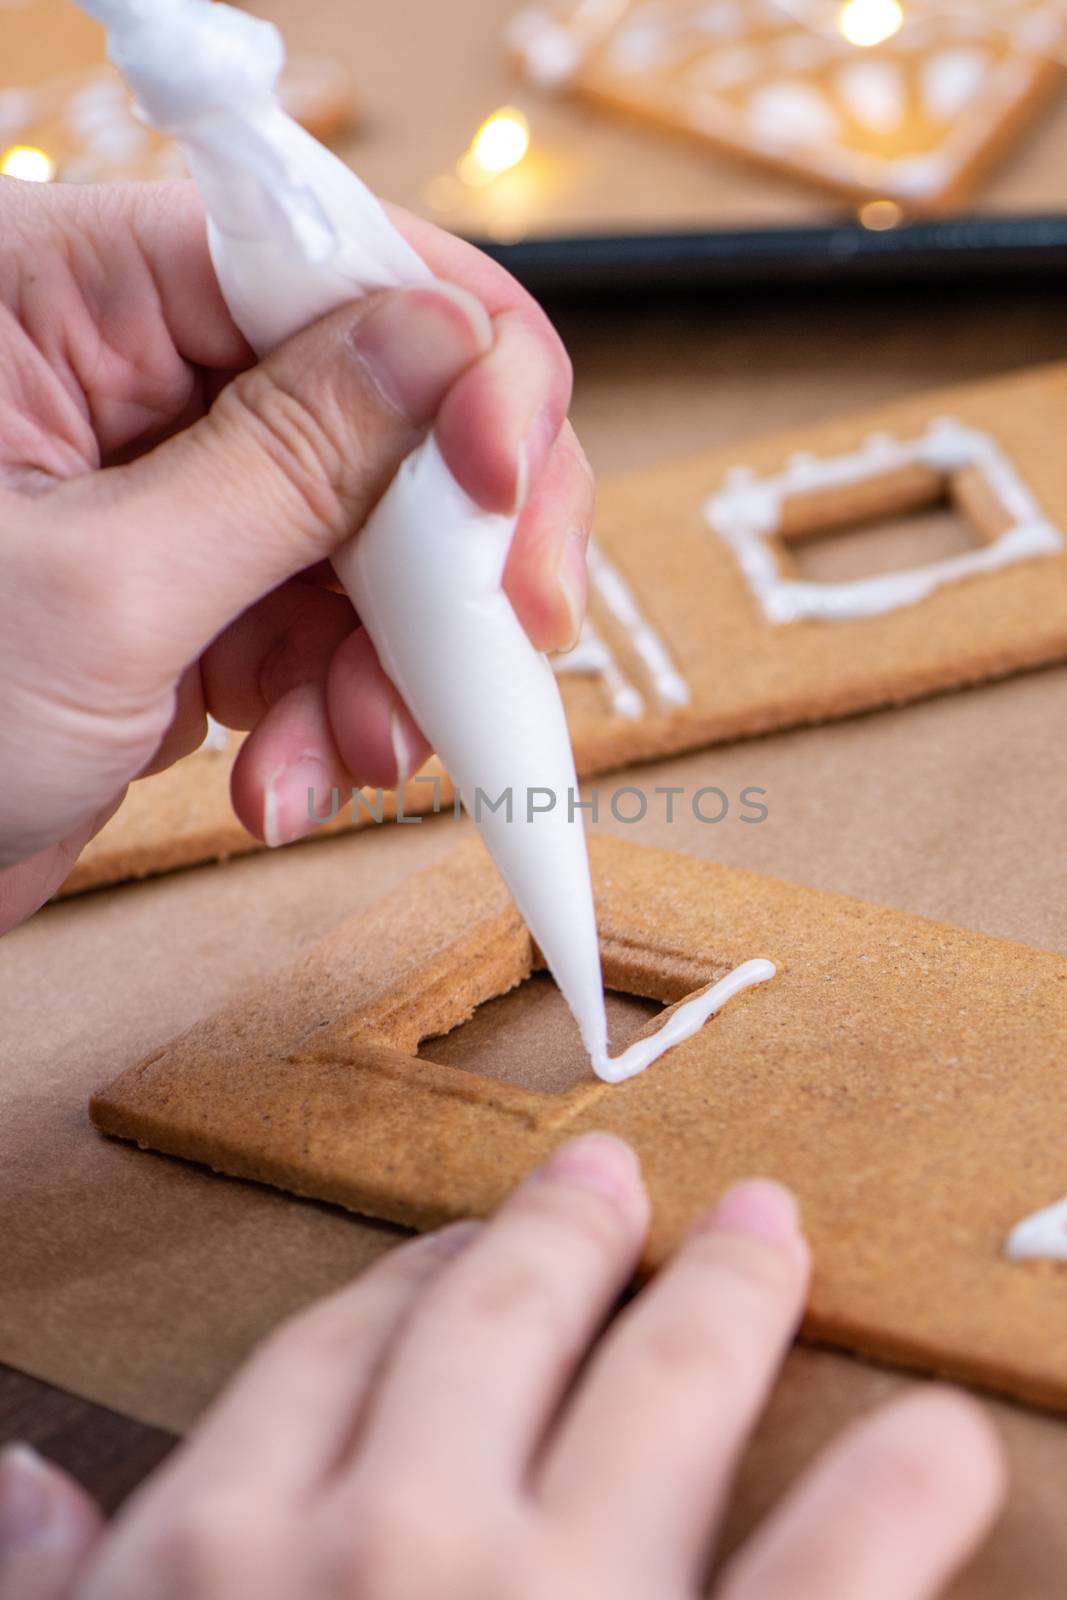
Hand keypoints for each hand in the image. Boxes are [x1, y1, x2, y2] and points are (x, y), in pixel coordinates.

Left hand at [0, 177, 593, 931]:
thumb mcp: (104, 596)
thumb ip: (288, 466)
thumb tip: (448, 344)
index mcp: (69, 295)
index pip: (329, 259)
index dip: (460, 362)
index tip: (506, 493)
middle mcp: (126, 368)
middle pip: (384, 401)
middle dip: (446, 549)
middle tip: (504, 640)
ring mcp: (168, 483)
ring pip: (372, 537)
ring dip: (390, 666)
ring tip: (344, 760)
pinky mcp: (193, 584)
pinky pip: (326, 623)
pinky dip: (335, 710)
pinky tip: (283, 780)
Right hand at [0, 1135, 1002, 1599]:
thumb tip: (19, 1484)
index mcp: (224, 1556)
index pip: (337, 1353)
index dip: (412, 1281)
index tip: (466, 1241)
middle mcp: (389, 1550)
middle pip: (500, 1325)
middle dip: (569, 1235)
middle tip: (624, 1175)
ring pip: (666, 1389)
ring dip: (733, 1294)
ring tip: (771, 1230)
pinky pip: (832, 1582)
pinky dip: (899, 1497)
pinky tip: (946, 1444)